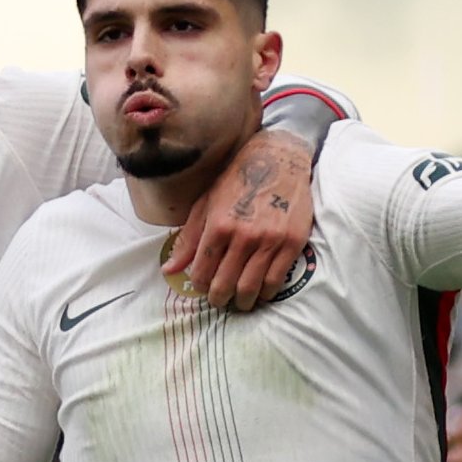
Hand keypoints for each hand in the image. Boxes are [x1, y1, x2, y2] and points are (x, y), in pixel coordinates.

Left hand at [163, 130, 313, 310]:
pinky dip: (266, 293)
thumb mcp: (206, 204)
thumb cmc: (237, 180)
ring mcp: (269, 241)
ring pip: (251, 288)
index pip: (202, 273)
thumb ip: (188, 239)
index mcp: (218, 226)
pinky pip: (276, 280)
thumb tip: (169, 269)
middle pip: (225, 285)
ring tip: (240, 301)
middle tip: (219, 300)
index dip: (200, 286)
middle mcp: (243, 236)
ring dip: (243, 302)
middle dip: (219, 298)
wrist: (279, 159)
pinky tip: (260, 292)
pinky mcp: (292, 243)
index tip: (203, 286)